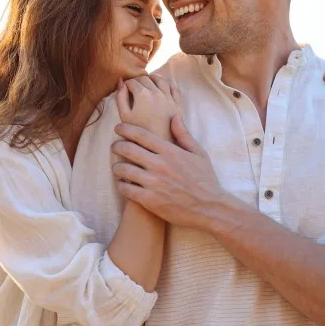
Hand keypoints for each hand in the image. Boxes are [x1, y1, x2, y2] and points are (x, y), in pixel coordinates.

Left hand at [111, 115, 228, 230]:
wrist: (210, 208)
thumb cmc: (205, 180)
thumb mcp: (199, 154)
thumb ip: (184, 135)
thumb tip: (174, 116)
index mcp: (171, 152)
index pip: (142, 135)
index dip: (126, 129)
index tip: (118, 128)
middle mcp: (160, 165)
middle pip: (128, 149)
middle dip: (117, 146)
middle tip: (114, 146)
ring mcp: (153, 183)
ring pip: (124, 169)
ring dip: (117, 167)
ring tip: (117, 167)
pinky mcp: (149, 200)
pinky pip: (126, 189)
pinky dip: (121, 185)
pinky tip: (122, 184)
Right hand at [115, 74, 180, 142]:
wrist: (158, 144)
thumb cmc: (138, 132)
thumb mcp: (124, 115)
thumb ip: (120, 97)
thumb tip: (121, 82)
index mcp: (142, 94)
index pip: (132, 82)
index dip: (126, 84)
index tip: (124, 88)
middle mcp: (157, 92)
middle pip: (145, 79)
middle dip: (137, 80)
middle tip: (133, 87)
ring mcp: (169, 97)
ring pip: (160, 80)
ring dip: (152, 78)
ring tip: (147, 82)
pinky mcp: (177, 103)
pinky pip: (173, 88)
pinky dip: (167, 84)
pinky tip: (162, 87)